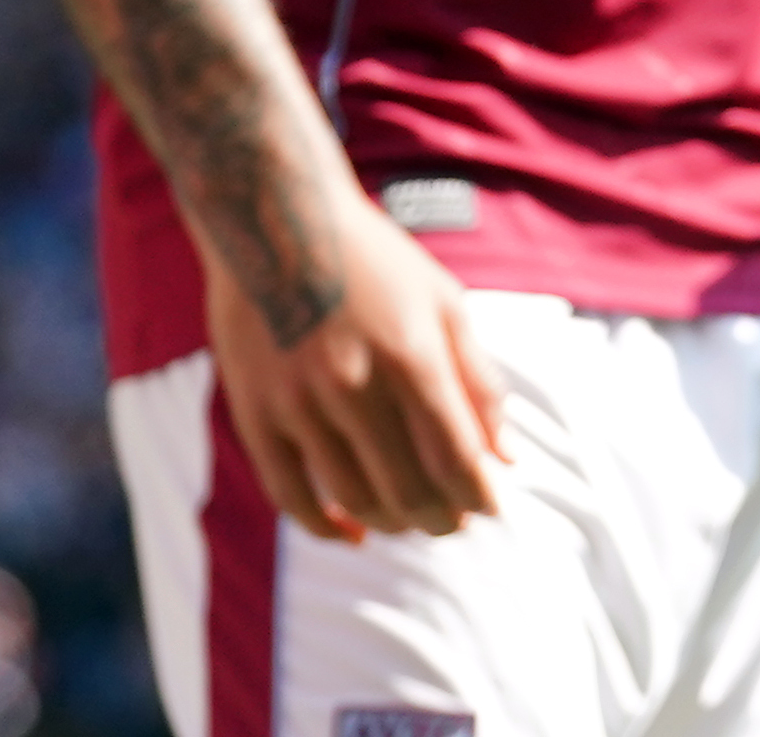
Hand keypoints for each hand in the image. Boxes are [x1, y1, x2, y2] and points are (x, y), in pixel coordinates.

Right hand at [201, 196, 507, 540]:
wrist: (277, 226)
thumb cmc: (377, 266)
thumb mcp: (444, 305)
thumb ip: (479, 383)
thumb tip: (505, 459)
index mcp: (410, 353)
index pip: (455, 452)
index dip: (478, 494)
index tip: (492, 509)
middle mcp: (353, 383)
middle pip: (407, 485)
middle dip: (441, 517)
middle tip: (455, 524)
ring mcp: (298, 402)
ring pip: (353, 496)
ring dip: (392, 522)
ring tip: (414, 521)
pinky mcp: (254, 414)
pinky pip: (289, 494)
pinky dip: (325, 526)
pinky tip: (355, 533)